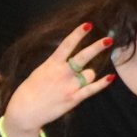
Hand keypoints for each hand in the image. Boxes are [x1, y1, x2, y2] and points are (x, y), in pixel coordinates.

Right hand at [0, 24, 114, 136]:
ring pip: (89, 74)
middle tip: (109, 39)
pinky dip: (102, 83)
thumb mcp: (40, 71)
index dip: (78, 34)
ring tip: (77, 80)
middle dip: (97, 47)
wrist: (25, 112)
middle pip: (83, 57)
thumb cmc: (30, 90)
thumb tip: (70, 58)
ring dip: (88, 74)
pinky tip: (110, 77)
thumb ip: (56, 64)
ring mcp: (69, 86)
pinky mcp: (74, 99)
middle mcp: (62, 73)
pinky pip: (92, 89)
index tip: (88, 25)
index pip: (66, 45)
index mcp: (51, 64)